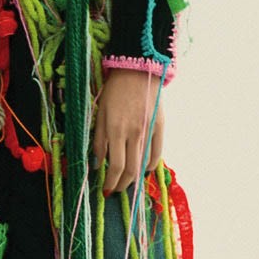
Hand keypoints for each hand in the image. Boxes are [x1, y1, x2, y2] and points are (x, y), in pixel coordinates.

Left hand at [92, 69, 164, 194]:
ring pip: (143, 164)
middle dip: (121, 185)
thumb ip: (99, 141)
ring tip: (126, 183)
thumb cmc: (114, 91)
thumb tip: (98, 165)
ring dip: (134, 179)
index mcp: (116, 130)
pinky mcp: (160, 126)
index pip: (115, 167)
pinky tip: (142, 169)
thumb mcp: (100, 115)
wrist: (138, 68)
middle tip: (114, 190)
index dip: (110, 183)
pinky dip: (149, 165)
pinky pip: (157, 153)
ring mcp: (149, 130)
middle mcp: (134, 133)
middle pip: (130, 171)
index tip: (105, 190)